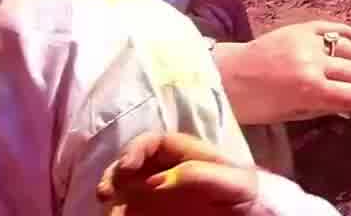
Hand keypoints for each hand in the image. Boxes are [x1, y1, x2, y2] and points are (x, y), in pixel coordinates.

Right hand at [98, 133, 280, 213]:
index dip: (135, 148)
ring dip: (111, 197)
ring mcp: (154, 193)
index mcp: (186, 154)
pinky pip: (125, 210)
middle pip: (129, 163)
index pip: (154, 142)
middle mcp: (164, 170)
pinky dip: (116, 213)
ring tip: (112, 214)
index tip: (126, 166)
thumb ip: (199, 174)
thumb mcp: (234, 182)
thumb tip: (155, 181)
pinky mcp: (148, 214)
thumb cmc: (244, 198)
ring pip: (122, 188)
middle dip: (113, 173)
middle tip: (106, 192)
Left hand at [216, 20, 350, 124]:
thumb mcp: (288, 114)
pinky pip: (333, 27)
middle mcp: (313, 63)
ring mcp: (307, 42)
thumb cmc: (252, 105)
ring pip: (348, 47)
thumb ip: (322, 108)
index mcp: (309, 89)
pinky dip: (350, 33)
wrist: (223, 76)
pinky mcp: (300, 28)